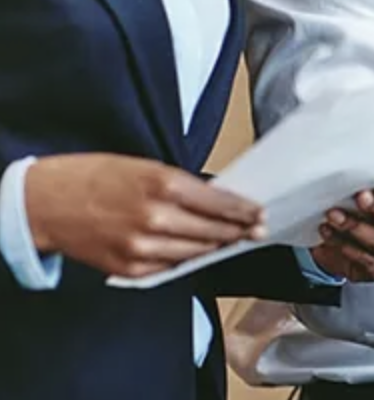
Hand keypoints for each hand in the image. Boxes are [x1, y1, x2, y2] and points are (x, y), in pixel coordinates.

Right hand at [25, 153, 265, 278]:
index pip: (221, 203)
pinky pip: (169, 268)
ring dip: (216, 247)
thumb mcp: (148, 167)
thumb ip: (184, 186)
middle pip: (214, 231)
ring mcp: (142, 247)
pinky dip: (184, 260)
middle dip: (239, 231)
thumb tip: (218, 200)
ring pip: (195, 253)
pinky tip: (195, 252)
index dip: (245, 211)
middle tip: (257, 230)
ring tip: (231, 240)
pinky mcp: (129, 268)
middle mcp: (157, 218)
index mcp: (165, 184)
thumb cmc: (99, 176)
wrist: (49, 202)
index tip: (261, 213)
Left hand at [309, 175, 373, 281]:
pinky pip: (368, 261)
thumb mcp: (360, 191)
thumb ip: (365, 184)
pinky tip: (330, 234)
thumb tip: (354, 178)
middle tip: (359, 198)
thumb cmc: (354, 209)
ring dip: (356, 228)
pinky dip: (346, 247)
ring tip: (334, 217)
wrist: (336, 238)